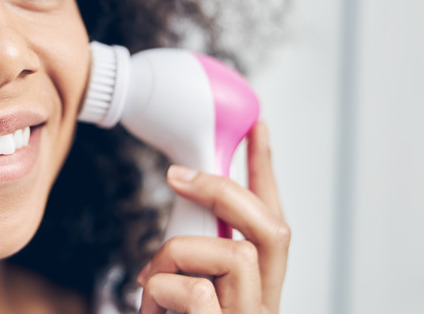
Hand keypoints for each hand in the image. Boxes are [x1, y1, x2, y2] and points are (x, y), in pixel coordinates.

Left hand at [136, 122, 289, 313]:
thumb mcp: (185, 286)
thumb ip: (194, 253)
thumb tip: (179, 197)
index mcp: (256, 288)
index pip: (272, 221)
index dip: (265, 172)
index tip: (257, 128)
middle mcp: (261, 304)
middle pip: (273, 229)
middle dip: (224, 191)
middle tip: (176, 176)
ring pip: (236, 254)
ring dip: (179, 252)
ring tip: (150, 277)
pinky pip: (198, 292)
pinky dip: (162, 289)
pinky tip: (150, 304)